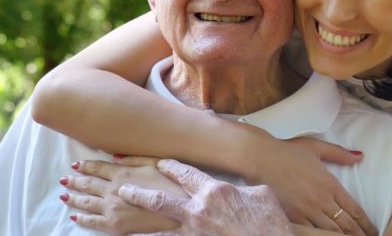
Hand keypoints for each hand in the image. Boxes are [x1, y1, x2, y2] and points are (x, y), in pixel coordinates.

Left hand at [60, 156, 184, 234]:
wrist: (177, 210)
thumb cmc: (171, 185)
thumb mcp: (155, 164)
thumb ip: (133, 159)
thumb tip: (114, 156)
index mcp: (122, 173)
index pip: (97, 168)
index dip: (85, 166)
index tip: (76, 165)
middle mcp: (113, 190)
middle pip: (87, 184)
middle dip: (74, 181)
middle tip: (64, 179)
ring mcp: (111, 208)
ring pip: (86, 202)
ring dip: (73, 197)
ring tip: (63, 194)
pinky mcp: (113, 225)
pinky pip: (92, 221)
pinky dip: (81, 218)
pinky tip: (74, 216)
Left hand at [119, 159, 293, 235]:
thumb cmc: (270, 222)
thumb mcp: (262, 194)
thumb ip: (244, 188)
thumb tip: (242, 187)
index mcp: (214, 190)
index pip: (186, 173)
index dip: (171, 167)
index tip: (160, 162)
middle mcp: (198, 210)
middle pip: (160, 199)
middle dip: (139, 193)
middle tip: (122, 189)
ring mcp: (194, 231)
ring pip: (157, 227)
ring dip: (138, 225)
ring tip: (121, 224)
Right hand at [247, 136, 376, 235]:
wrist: (260, 158)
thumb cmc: (287, 152)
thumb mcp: (316, 148)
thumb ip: (339, 153)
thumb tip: (359, 156)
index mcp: (330, 184)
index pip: (355, 210)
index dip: (366, 224)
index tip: (372, 231)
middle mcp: (322, 199)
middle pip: (346, 225)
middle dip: (358, 235)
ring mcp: (307, 210)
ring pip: (331, 232)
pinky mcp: (293, 216)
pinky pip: (311, 233)